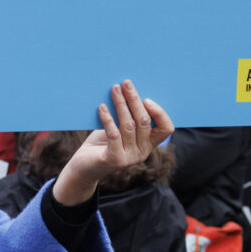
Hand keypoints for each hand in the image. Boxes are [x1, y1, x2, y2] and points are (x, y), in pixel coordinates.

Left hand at [52, 81, 174, 205]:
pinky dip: (108, 119)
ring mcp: (129, 157)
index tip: (146, 98)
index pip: (166, 128)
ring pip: (128, 125)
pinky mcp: (114, 159)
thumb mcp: (119, 129)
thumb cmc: (102, 144)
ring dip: (121, 104)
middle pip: (144, 122)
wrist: (84, 168)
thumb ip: (128, 116)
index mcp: (149, 144)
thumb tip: (128, 89)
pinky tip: (102, 107)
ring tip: (114, 90)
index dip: (160, 113)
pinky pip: (113, 134)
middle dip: (135, 100)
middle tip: (126, 83)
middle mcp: (142, 152)